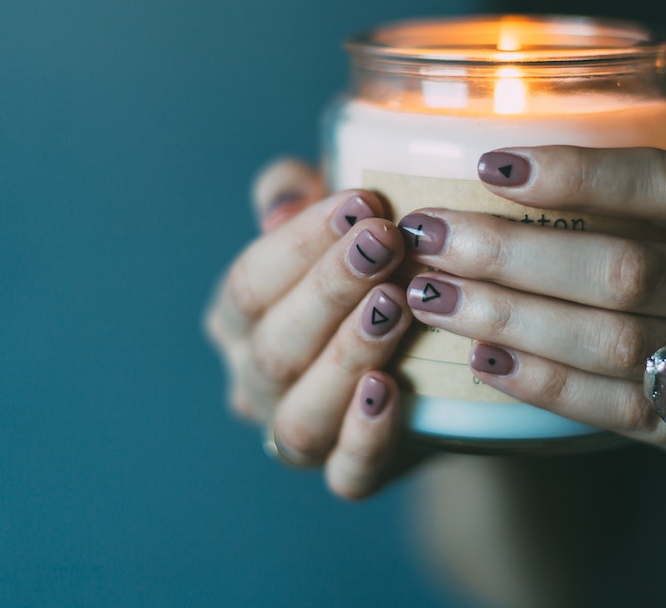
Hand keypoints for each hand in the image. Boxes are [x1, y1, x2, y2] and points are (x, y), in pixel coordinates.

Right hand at [204, 159, 413, 498]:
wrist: (427, 360)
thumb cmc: (369, 268)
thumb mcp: (335, 219)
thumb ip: (296, 191)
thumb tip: (284, 199)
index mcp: (238, 319)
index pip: (249, 284)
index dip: (300, 243)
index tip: (362, 202)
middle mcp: (255, 382)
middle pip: (273, 347)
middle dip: (329, 290)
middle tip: (386, 242)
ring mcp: (298, 434)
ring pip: (301, 414)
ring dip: (346, 356)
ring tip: (395, 305)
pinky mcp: (350, 473)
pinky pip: (347, 474)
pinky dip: (365, 437)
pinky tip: (392, 391)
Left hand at [398, 145, 665, 504]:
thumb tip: (526, 172)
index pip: (663, 182)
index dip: (574, 173)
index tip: (491, 165)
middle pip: (620, 267)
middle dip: (510, 251)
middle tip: (430, 235)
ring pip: (608, 341)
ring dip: (508, 317)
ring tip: (433, 296)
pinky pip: (614, 407)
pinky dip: (542, 382)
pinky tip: (484, 359)